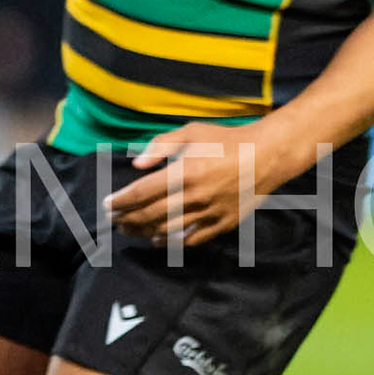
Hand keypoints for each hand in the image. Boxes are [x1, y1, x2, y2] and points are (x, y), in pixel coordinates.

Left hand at [103, 122, 290, 244]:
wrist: (266, 155)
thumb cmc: (226, 140)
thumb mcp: (191, 132)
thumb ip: (161, 146)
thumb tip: (136, 164)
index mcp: (184, 172)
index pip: (141, 192)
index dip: (120, 201)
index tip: (107, 205)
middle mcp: (194, 196)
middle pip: (150, 214)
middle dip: (127, 219)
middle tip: (113, 220)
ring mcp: (209, 213)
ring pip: (167, 229)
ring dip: (143, 231)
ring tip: (128, 230)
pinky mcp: (222, 223)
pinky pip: (191, 239)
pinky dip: (171, 242)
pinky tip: (158, 240)